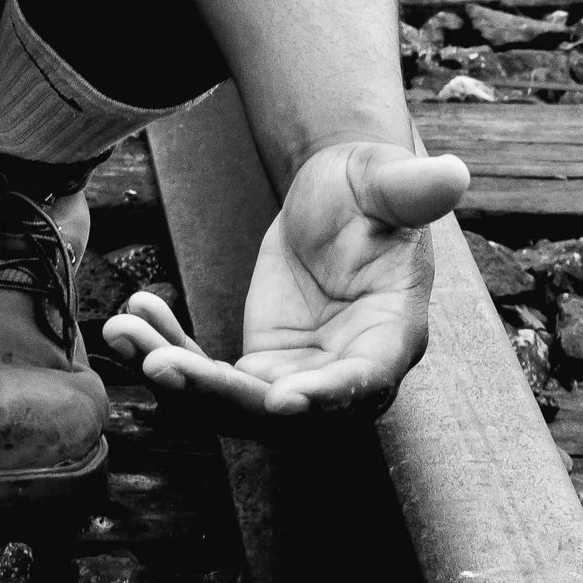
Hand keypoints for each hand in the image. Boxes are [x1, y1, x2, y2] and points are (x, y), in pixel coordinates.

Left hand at [103, 138, 468, 421]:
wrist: (336, 198)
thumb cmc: (372, 189)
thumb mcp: (389, 183)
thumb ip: (416, 189)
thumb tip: (457, 172)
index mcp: (390, 338)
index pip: (362, 381)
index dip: (327, 396)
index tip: (282, 398)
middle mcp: (344, 375)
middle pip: (282, 410)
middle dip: (219, 395)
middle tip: (164, 365)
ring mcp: (299, 377)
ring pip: (233, 403)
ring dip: (177, 376)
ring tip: (124, 330)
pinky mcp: (259, 366)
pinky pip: (207, 374)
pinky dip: (166, 349)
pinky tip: (133, 312)